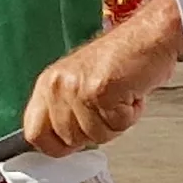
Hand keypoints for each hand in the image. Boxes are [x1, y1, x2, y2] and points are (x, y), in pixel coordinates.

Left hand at [23, 0, 182, 154]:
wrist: (149, 36)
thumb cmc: (122, 59)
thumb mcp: (80, 83)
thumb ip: (65, 112)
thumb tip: (61, 143)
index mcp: (48, 84)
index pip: (34, 133)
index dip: (55, 146)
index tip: (71, 144)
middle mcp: (57, 85)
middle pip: (70, 140)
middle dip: (95, 131)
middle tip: (108, 107)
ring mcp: (77, 89)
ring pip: (96, 136)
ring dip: (116, 122)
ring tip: (120, 96)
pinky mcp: (100, 92)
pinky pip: (116, 125)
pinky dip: (131, 115)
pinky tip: (130, 93)